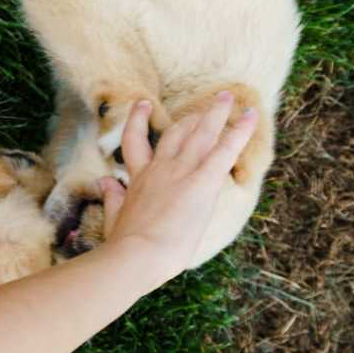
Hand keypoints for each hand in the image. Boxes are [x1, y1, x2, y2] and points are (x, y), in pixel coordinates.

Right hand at [98, 92, 260, 276]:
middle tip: (201, 106)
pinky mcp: (203, 181)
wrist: (137, 255)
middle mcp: (161, 168)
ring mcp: (182, 172)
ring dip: (215, 113)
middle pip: (176, 132)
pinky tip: (250, 115)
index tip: (142, 103)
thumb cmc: (124, 244)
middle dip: (189, 118)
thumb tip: (103, 181)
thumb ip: (112, 196)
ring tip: (227, 97)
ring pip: (202, 133)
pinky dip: (240, 131)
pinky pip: (226, 150)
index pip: (136, 141)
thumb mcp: (114, 216)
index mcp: (139, 179)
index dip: (138, 120)